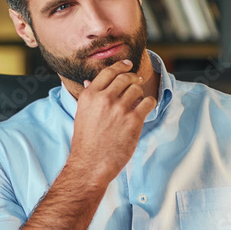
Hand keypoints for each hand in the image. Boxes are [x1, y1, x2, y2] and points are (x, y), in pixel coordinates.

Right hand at [68, 59, 155, 183]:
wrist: (91, 164)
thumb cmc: (85, 142)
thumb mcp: (81, 114)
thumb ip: (88, 97)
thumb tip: (88, 82)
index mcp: (90, 95)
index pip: (108, 72)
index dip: (121, 66)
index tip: (128, 65)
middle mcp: (105, 99)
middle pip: (125, 78)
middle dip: (133, 78)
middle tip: (136, 80)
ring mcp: (120, 109)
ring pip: (137, 89)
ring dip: (140, 93)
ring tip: (138, 100)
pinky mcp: (134, 120)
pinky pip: (148, 102)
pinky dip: (149, 103)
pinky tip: (145, 107)